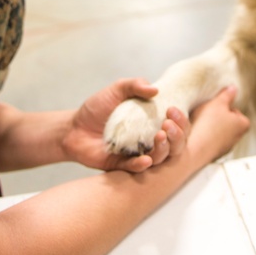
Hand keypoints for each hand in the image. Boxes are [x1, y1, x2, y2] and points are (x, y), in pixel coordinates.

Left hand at [62, 78, 190, 172]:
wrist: (73, 127)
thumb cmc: (97, 108)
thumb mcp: (116, 90)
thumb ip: (134, 85)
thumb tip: (155, 89)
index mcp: (152, 123)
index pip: (178, 126)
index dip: (181, 120)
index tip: (172, 110)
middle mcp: (150, 140)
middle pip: (176, 145)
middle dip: (178, 136)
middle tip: (168, 124)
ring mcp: (137, 154)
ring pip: (161, 159)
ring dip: (164, 149)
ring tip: (160, 136)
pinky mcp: (122, 166)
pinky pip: (136, 169)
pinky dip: (142, 164)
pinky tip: (145, 159)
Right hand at [186, 86, 249, 163]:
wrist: (195, 148)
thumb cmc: (209, 125)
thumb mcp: (218, 103)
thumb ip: (227, 95)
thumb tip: (233, 88)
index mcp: (243, 125)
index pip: (236, 111)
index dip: (224, 107)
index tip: (215, 106)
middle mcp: (237, 138)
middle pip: (227, 121)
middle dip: (218, 117)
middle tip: (207, 112)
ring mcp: (225, 148)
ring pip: (218, 132)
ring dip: (210, 127)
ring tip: (200, 122)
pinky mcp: (213, 154)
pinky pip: (210, 141)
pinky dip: (205, 136)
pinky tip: (196, 132)